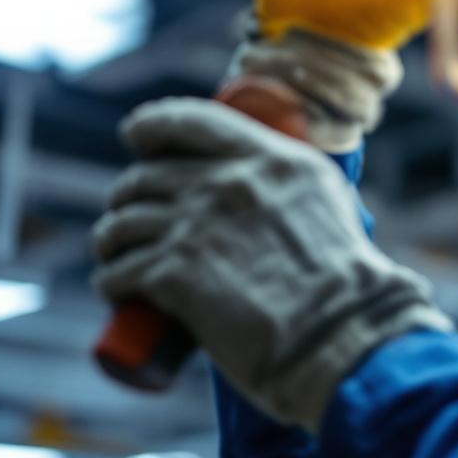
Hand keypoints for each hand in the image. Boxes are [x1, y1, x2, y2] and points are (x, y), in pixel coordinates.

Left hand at [91, 98, 451, 430]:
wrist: (340, 335)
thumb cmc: (347, 284)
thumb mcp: (328, 206)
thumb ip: (290, 187)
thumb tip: (260, 190)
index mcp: (271, 159)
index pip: (191, 121)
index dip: (152, 126)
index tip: (136, 136)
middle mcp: (229, 183)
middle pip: (147, 176)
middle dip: (128, 195)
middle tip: (130, 217)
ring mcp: (196, 226)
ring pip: (123, 222)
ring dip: (112, 238)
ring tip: (115, 256)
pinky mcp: (174, 274)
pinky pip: (119, 271)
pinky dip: (110, 280)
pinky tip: (115, 289)